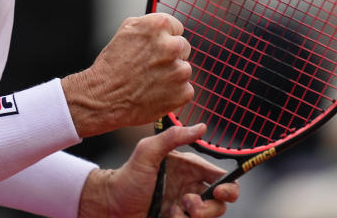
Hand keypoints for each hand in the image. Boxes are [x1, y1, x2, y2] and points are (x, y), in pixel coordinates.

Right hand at [63, 14, 192, 136]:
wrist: (103, 97)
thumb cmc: (111, 65)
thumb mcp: (126, 31)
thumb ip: (149, 25)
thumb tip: (165, 26)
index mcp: (158, 26)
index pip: (176, 27)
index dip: (164, 38)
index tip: (155, 48)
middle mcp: (172, 46)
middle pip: (183, 47)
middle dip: (170, 56)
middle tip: (150, 66)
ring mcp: (179, 70)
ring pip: (184, 69)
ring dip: (172, 74)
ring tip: (150, 80)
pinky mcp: (183, 92)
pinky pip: (185, 89)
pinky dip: (174, 93)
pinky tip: (155, 93)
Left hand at [78, 124, 238, 217]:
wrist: (109, 206)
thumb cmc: (126, 178)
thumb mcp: (147, 152)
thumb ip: (172, 137)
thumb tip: (202, 127)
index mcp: (188, 169)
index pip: (220, 177)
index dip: (228, 186)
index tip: (219, 191)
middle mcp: (190, 188)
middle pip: (220, 202)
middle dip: (210, 207)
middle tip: (189, 204)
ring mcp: (184, 207)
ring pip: (208, 216)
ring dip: (194, 216)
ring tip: (173, 210)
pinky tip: (167, 216)